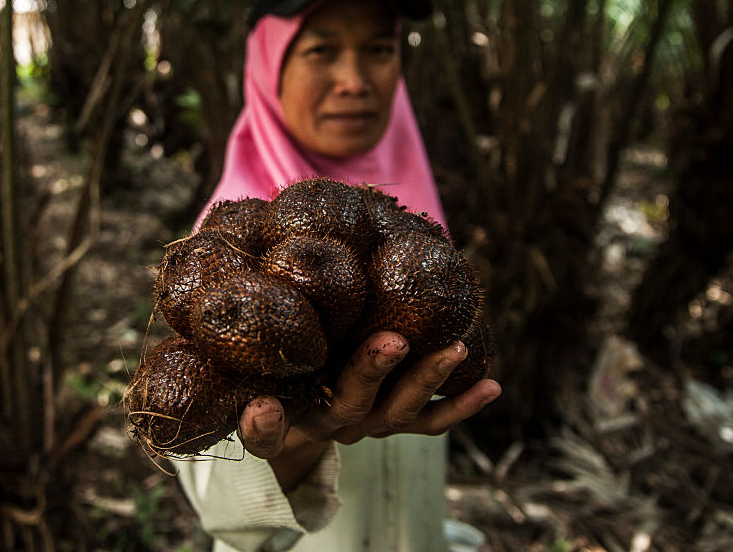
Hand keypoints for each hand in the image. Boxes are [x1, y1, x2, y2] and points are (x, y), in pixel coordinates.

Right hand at [237, 331, 501, 487]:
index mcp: (289, 409)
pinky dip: (461, 405)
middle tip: (393, 341)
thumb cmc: (282, 365)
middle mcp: (329, 420)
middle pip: (349, 403)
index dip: (265, 424)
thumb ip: (262, 339)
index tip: (264, 407)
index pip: (267, 429)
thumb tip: (241, 302)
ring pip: (398, 413)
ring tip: (455, 350)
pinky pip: (430, 422)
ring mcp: (367, 423)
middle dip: (372, 371)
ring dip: (428, 380)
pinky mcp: (395, 421)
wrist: (300, 404)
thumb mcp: (262, 358)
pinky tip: (491, 386)